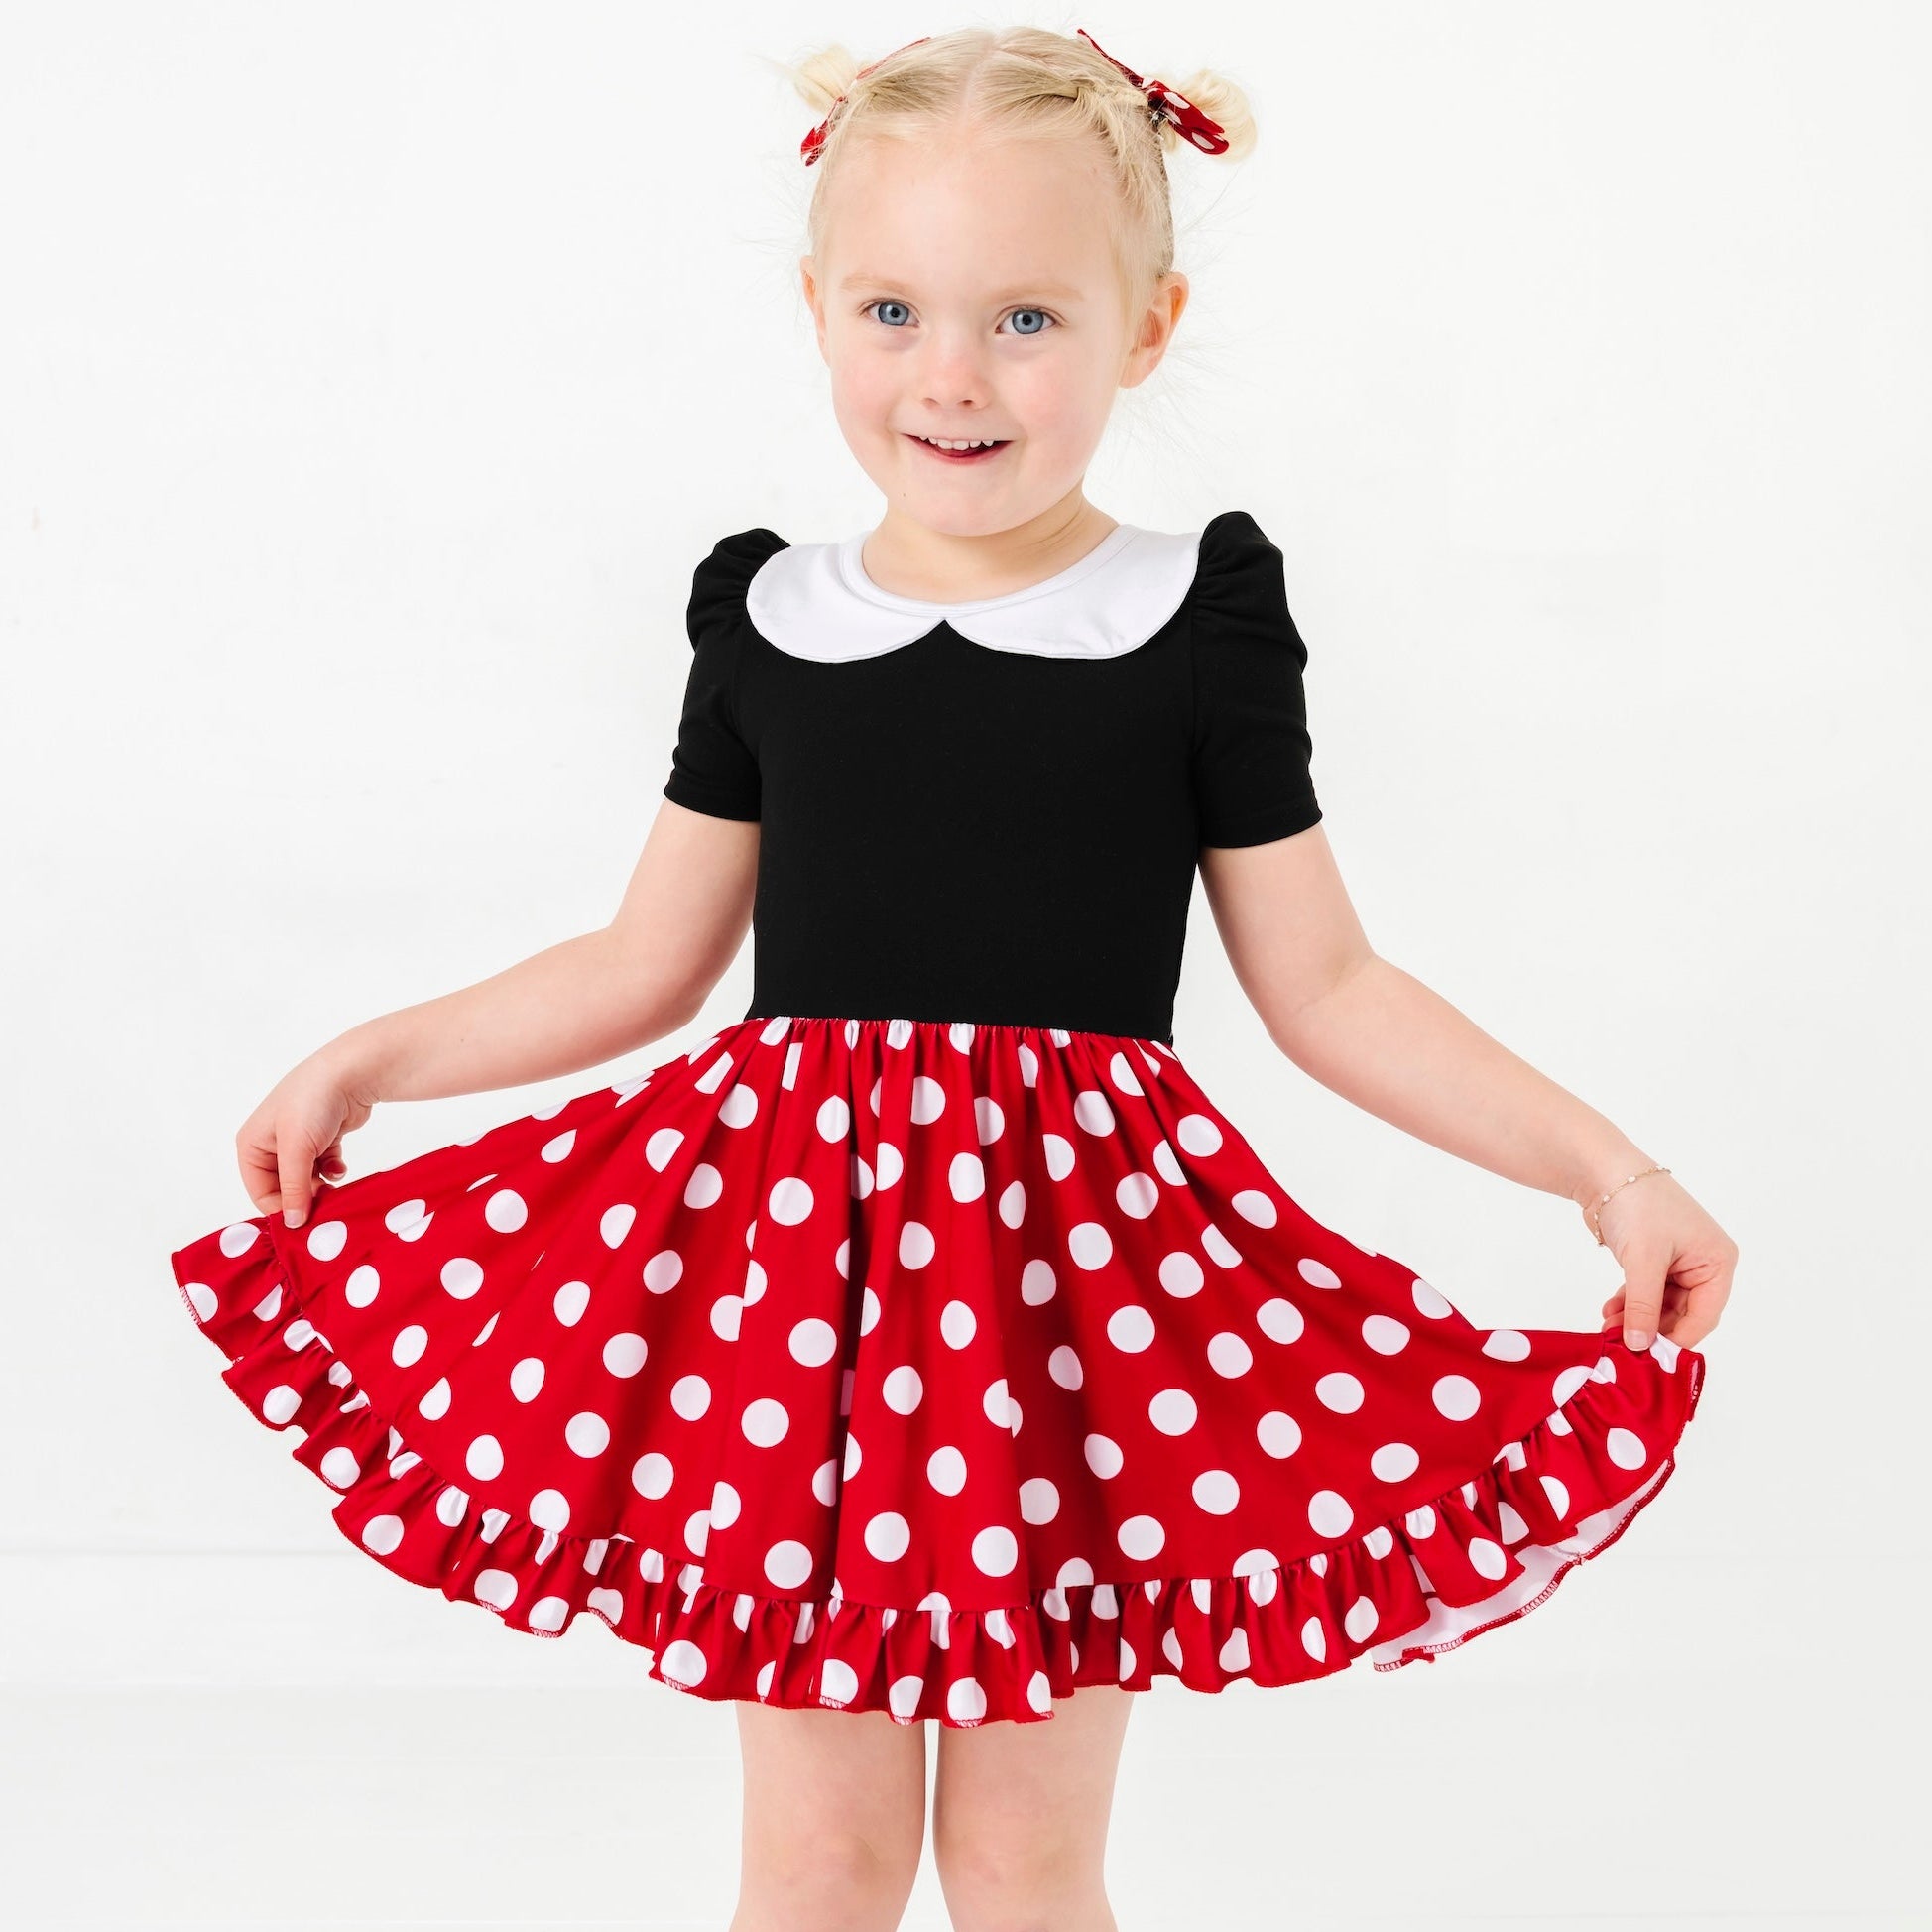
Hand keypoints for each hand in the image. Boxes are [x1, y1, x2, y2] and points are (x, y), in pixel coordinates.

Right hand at [236, 1051, 377, 1229]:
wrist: (352, 1073)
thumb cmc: (314, 1103)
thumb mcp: (297, 1149)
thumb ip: (293, 1188)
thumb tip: (292, 1223)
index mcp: (252, 1145)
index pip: (260, 1192)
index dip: (282, 1208)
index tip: (305, 1222)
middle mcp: (271, 1144)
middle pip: (284, 1188)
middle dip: (304, 1198)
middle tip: (325, 1207)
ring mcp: (298, 1141)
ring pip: (306, 1180)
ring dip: (320, 1186)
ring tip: (333, 1185)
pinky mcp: (323, 1139)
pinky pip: (323, 1167)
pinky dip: (331, 1171)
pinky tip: (339, 1166)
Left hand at [1588, 1171, 1733, 1349]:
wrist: (1602, 1170)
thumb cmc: (1636, 1206)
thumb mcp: (1643, 1260)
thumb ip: (1643, 1306)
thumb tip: (1639, 1345)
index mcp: (1717, 1260)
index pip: (1705, 1314)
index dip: (1679, 1339)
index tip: (1652, 1358)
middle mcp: (1703, 1262)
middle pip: (1683, 1313)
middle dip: (1653, 1329)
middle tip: (1624, 1346)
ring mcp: (1678, 1261)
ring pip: (1662, 1305)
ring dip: (1637, 1318)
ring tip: (1609, 1329)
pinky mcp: (1653, 1258)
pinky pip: (1647, 1291)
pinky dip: (1629, 1303)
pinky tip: (1610, 1312)